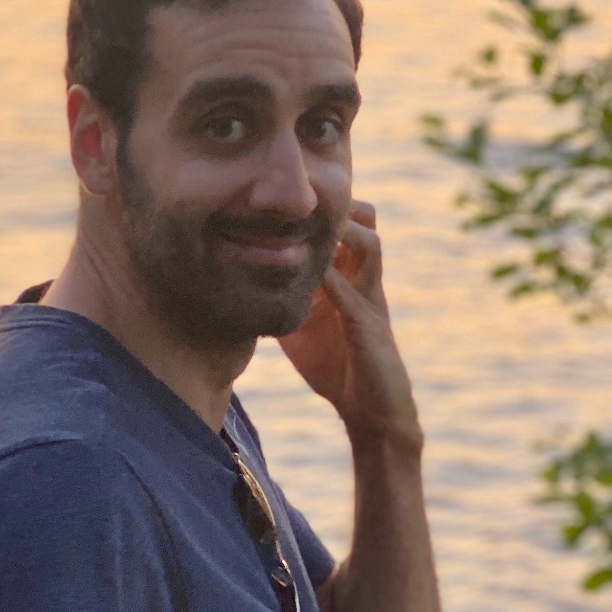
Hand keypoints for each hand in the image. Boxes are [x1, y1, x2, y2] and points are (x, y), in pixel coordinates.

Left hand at [279, 199, 422, 453]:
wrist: (372, 412)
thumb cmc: (337, 369)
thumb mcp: (302, 328)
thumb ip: (282, 303)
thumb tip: (239, 288)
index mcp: (350, 278)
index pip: (344, 227)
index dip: (321, 208)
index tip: (282, 199)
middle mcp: (365, 281)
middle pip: (365, 221)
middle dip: (337, 204)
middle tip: (296, 200)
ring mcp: (371, 300)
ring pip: (369, 244)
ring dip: (340, 228)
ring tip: (307, 220)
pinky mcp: (369, 327)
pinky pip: (352, 293)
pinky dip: (329, 279)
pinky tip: (306, 269)